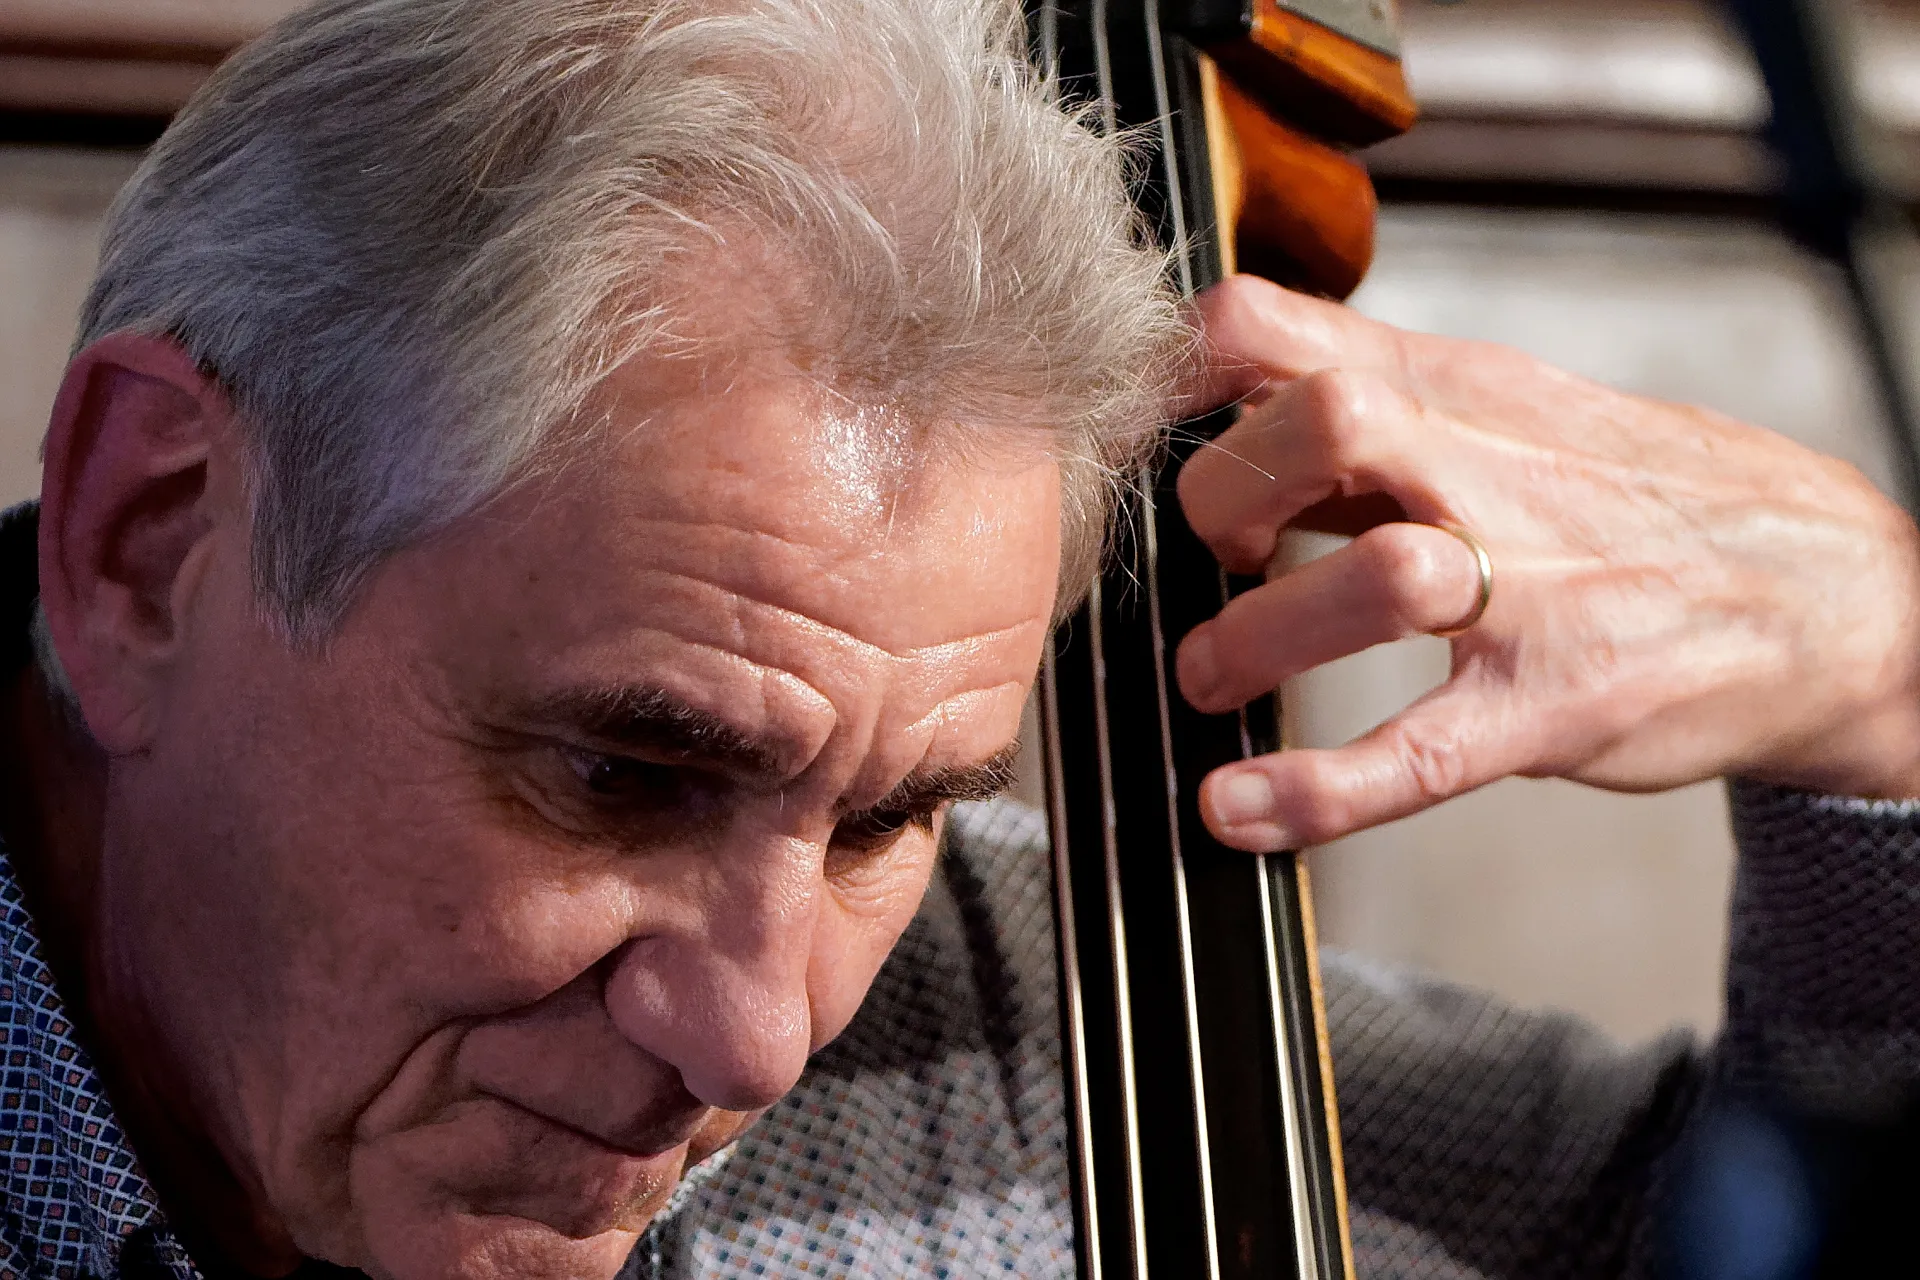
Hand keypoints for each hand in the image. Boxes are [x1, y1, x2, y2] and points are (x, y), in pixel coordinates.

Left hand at [1173, 276, 1919, 853]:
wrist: (1833, 592)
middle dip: (1222, 493)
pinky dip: (1314, 792)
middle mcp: (1492, 468)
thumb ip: (1371, 407)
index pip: (1278, 325)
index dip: (1172, 380)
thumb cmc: (1637, 499)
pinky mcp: (1555, 708)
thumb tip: (1225, 409)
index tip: (1135, 444)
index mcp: (1457, 386)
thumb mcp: (1508, 411)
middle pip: (1326, 418)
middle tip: (1211, 556)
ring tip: (1211, 679)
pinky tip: (1239, 808)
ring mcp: (1533, 591)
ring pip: (1380, 578)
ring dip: (1256, 638)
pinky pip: (1418, 754)